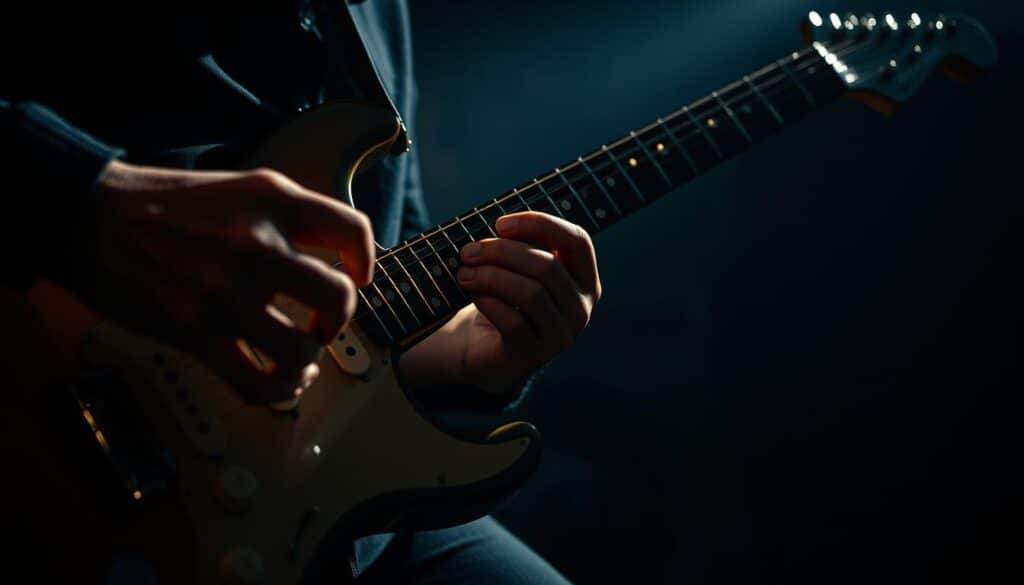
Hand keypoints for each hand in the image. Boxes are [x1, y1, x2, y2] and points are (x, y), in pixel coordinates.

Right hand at [85, 161, 374, 402]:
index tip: (360, 274)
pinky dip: (280, 392)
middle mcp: (258, 247)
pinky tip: (282, 381)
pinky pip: (258, 383)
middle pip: (340, 298)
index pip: (353, 231)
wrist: (87, 214)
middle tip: (323, 320)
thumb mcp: (238, 186)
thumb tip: (330, 256)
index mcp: (273, 203)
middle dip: (339, 318)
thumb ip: (286, 216)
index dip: (367, 259)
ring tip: (300, 353)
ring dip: (309, 359)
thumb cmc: (164, 203)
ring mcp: (228, 294)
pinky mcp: (197, 334)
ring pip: (302, 350)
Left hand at [400, 212, 600, 394]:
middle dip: (502, 252)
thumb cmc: (503, 297)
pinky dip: (488, 302)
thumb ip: (522, 245)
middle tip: (468, 251)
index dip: (541, 224)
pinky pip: (513, 321)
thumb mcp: (518, 266)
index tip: (500, 224)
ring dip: (491, 276)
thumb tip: (504, 228)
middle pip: (548, 266)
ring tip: (465, 273)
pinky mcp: (533, 355)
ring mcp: (560, 335)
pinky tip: (474, 295)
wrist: (482, 346)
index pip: (578, 241)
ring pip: (532, 293)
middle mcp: (581, 308)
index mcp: (584, 279)